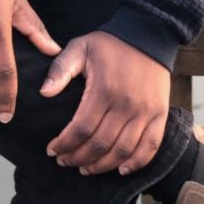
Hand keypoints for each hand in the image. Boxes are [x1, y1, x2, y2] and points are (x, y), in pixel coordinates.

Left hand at [40, 31, 169, 176]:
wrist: (147, 34)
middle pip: (100, 144)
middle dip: (78, 158)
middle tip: (64, 162)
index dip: (64, 144)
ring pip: (122, 151)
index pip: (81, 128)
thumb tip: (44, 93)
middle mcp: (125, 104)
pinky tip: (121, 169)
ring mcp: (145, 112)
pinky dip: (136, 163)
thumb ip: (60, 69)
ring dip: (102, 165)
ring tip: (85, 168)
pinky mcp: (159, 115)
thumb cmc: (109, 43)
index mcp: (103, 88)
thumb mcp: (80, 47)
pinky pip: (149, 148)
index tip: (52, 150)